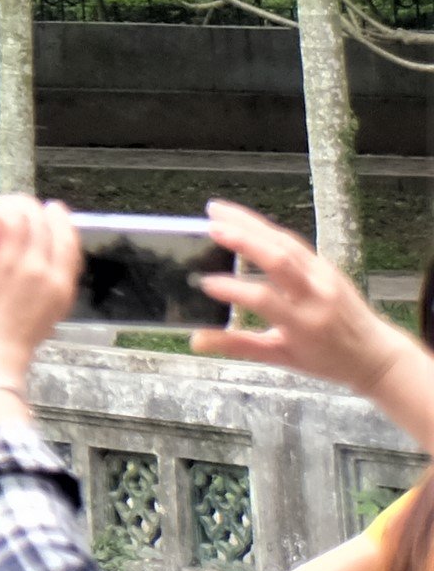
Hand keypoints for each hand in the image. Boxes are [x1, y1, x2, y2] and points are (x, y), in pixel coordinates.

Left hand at [0, 194, 85, 411]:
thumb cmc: (15, 336)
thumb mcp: (51, 309)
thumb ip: (52, 277)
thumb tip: (43, 247)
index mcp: (62, 283)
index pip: (69, 237)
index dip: (59, 217)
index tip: (50, 209)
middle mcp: (41, 269)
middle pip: (40, 219)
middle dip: (24, 206)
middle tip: (7, 207)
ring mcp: (13, 262)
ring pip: (15, 213)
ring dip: (2, 205)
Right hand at [190, 199, 433, 424]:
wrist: (376, 355)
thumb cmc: (326, 360)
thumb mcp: (281, 358)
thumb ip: (238, 346)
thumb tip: (194, 340)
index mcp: (303, 324)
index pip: (263, 299)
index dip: (232, 289)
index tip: (204, 283)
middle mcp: (316, 295)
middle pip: (279, 259)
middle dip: (244, 240)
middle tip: (210, 225)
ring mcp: (325, 276)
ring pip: (286, 242)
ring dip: (251, 223)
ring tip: (217, 210)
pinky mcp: (328, 265)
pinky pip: (294, 242)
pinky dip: (266, 228)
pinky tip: (244, 220)